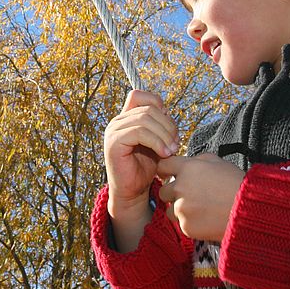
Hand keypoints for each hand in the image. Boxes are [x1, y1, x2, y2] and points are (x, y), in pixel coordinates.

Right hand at [103, 89, 179, 214]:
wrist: (132, 192)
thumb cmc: (145, 168)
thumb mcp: (157, 142)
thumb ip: (160, 126)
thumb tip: (168, 113)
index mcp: (127, 118)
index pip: (141, 96)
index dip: (159, 106)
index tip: (169, 128)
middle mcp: (118, 121)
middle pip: (149, 108)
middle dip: (168, 125)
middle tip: (176, 144)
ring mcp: (114, 130)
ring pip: (145, 118)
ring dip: (164, 134)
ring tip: (172, 151)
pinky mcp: (114, 142)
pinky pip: (139, 131)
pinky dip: (156, 141)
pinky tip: (164, 154)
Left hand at [157, 153, 245, 241]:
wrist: (248, 210)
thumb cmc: (236, 183)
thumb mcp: (218, 162)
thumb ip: (197, 161)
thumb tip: (186, 163)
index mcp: (187, 169)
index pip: (163, 166)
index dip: (166, 170)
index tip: (168, 174)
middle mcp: (180, 188)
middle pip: (163, 190)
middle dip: (173, 193)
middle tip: (189, 195)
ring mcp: (181, 209)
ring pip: (170, 209)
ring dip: (179, 209)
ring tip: (199, 209)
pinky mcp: (186, 226)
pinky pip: (181, 223)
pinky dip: (190, 222)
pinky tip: (205, 219)